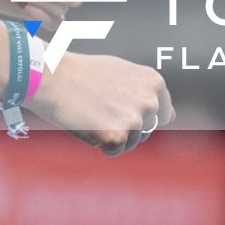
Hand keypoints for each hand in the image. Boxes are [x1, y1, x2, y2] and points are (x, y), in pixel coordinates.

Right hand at [27, 50, 174, 155]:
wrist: (52, 76)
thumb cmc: (83, 73)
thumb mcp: (123, 72)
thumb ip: (147, 91)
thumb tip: (171, 115)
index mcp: (154, 82)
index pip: (163, 114)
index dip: (138, 113)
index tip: (119, 106)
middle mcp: (149, 100)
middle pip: (146, 130)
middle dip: (125, 126)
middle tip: (100, 108)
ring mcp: (134, 119)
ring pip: (131, 142)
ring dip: (113, 135)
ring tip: (92, 113)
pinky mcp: (118, 136)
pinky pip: (114, 151)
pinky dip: (100, 144)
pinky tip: (88, 123)